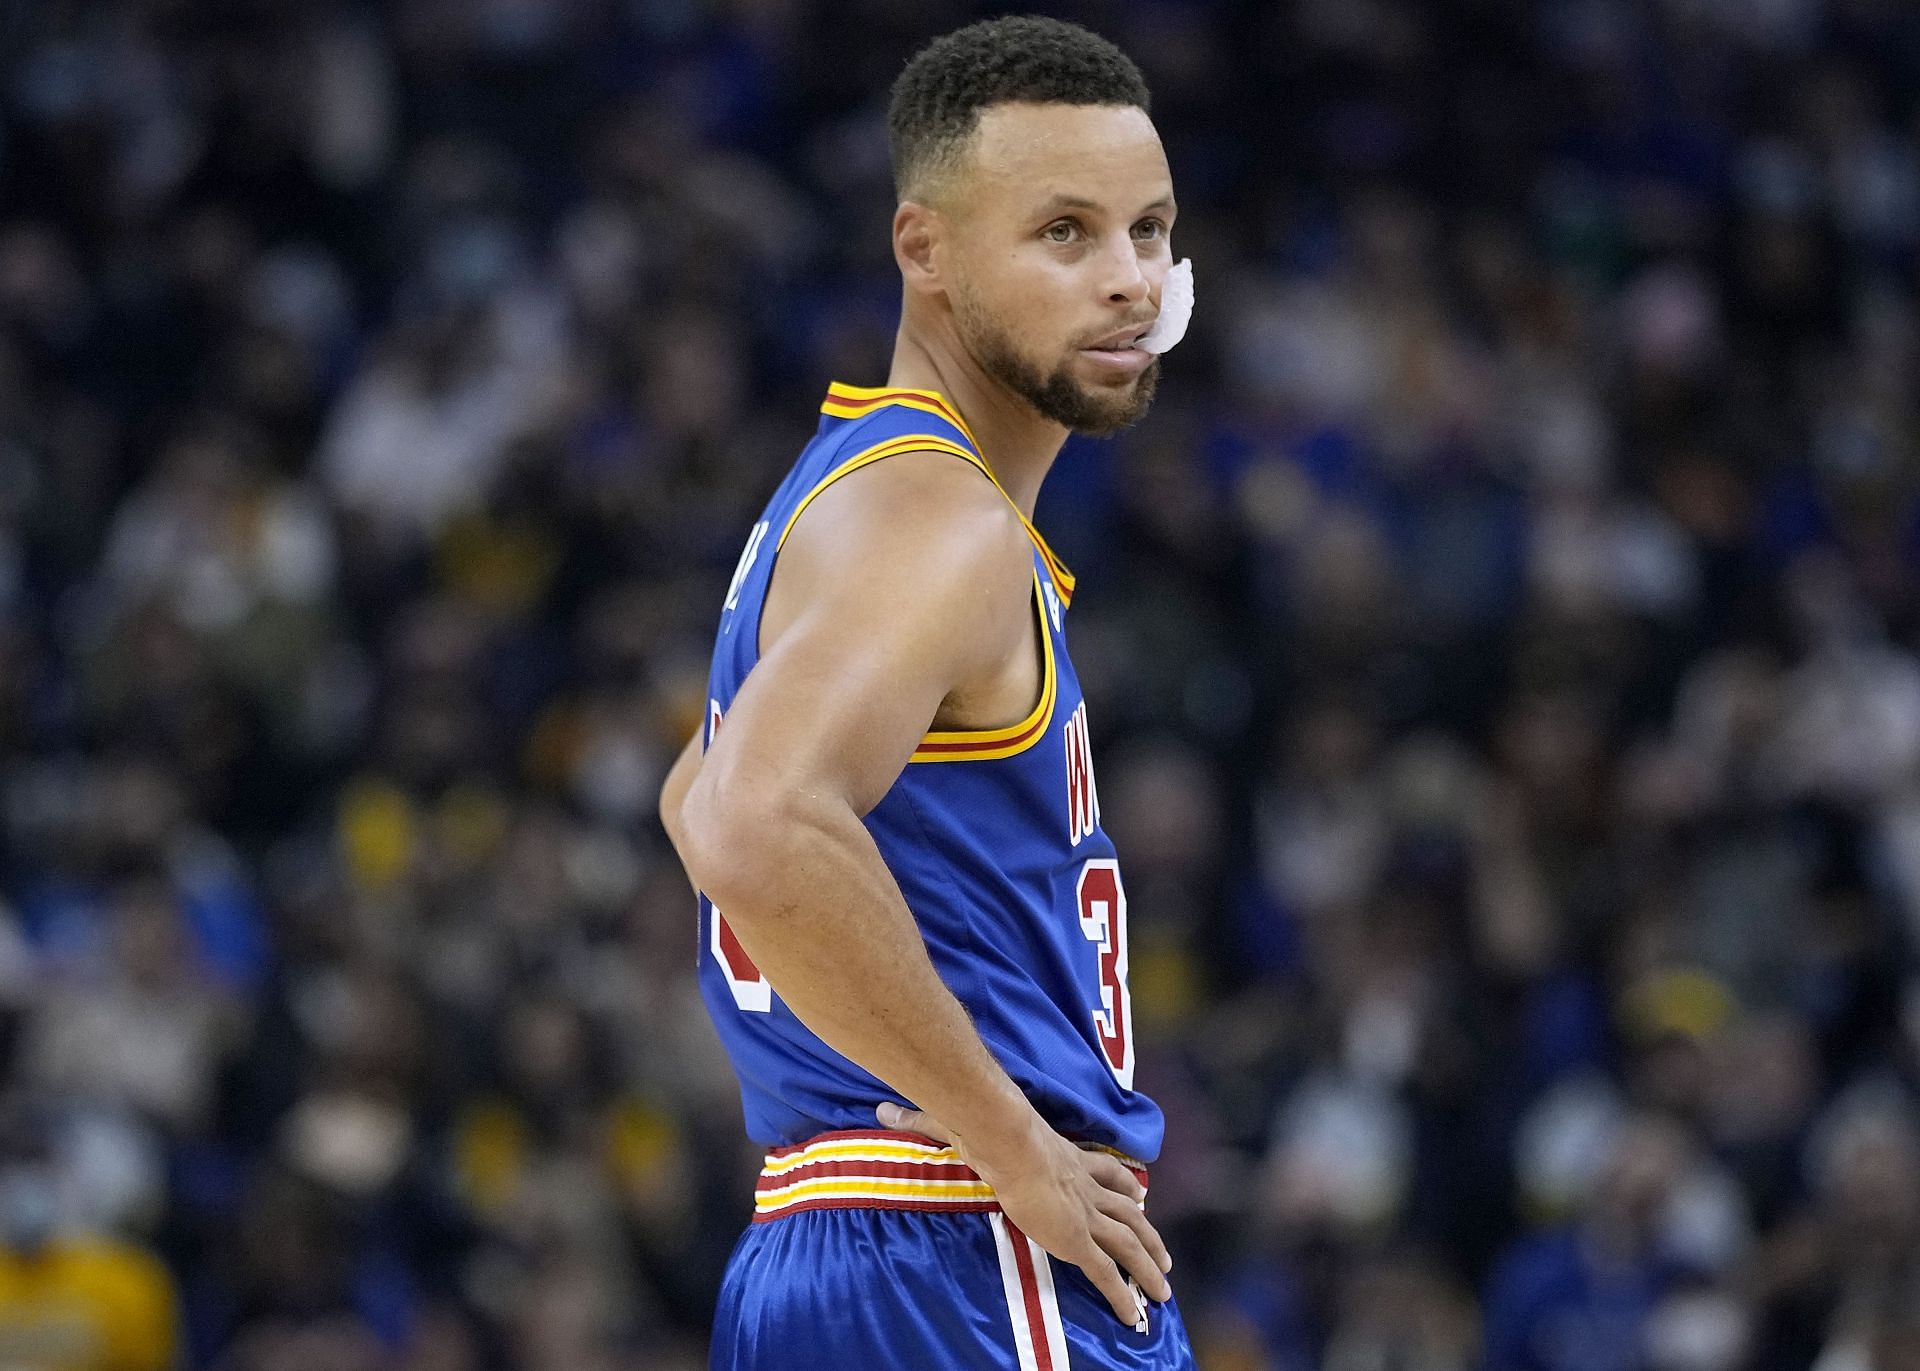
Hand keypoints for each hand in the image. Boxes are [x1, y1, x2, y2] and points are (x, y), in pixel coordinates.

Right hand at [876, 1101, 1171, 1326]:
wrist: (1003, 1137)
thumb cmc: (986, 1127)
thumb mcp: (961, 1124)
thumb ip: (924, 1119)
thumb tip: (882, 1113)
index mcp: (1066, 1158)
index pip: (1105, 1172)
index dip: (1124, 1185)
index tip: (1140, 1196)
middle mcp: (1083, 1185)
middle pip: (1129, 1210)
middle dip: (1148, 1234)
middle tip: (1163, 1255)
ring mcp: (1084, 1212)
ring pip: (1130, 1242)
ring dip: (1149, 1266)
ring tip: (1163, 1288)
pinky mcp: (1077, 1238)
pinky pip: (1107, 1274)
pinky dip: (1125, 1296)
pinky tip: (1136, 1316)